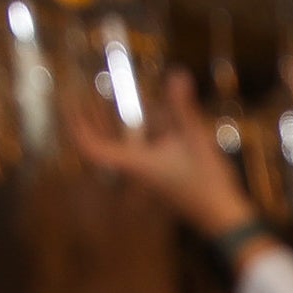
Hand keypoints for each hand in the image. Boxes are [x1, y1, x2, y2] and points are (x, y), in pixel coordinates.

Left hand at [67, 69, 262, 244]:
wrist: (222, 217)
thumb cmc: (206, 182)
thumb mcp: (196, 140)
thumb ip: (183, 107)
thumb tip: (178, 74)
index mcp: (135, 162)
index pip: (91, 147)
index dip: (76, 125)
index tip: (70, 101)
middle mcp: (135, 169)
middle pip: (101, 145)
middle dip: (90, 120)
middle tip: (83, 95)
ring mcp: (147, 175)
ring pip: (121, 146)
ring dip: (116, 125)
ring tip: (115, 101)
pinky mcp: (160, 176)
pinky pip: (139, 151)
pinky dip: (139, 133)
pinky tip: (157, 120)